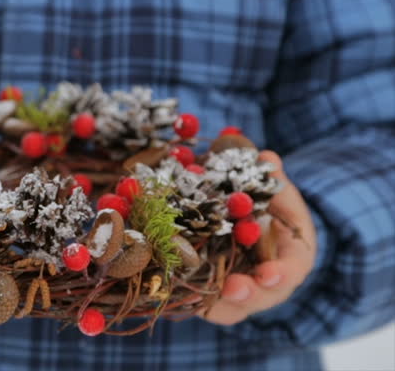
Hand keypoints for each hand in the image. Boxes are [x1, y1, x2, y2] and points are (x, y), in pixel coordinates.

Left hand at [202, 151, 316, 325]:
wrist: (253, 221)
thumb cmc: (270, 206)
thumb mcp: (275, 191)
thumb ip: (271, 179)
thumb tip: (266, 158)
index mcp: (291, 256)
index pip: (292, 270)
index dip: (281, 274)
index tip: (269, 273)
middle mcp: (267, 280)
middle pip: (260, 296)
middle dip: (246, 295)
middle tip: (232, 289)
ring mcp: (241, 289)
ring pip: (230, 307)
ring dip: (215, 303)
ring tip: (201, 302)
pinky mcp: (214, 290)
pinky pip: (202, 302)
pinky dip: (190, 299)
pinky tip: (172, 294)